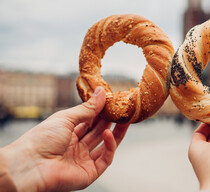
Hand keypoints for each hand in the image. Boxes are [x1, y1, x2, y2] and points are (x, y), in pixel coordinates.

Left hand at [0, 87, 128, 191]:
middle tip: (123, 109)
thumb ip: (88, 108)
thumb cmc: (41, 139)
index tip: (113, 101)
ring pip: (105, 145)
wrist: (29, 165)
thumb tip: (101, 92)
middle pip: (99, 132)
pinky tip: (109, 133)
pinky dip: (110, 146)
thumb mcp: (66, 118)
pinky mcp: (89, 173)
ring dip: (116, 133)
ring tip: (125, 120)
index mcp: (68, 133)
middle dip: (111, 121)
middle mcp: (76, 147)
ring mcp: (83, 160)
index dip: (102, 112)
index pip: (90, 121)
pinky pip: (105, 159)